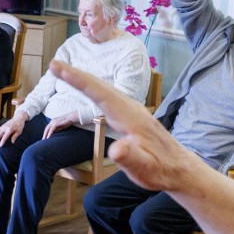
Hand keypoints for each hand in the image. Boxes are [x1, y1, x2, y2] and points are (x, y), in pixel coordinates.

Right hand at [0, 115, 26, 145]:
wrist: (18, 118)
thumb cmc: (20, 125)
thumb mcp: (19, 131)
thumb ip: (15, 136)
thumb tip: (12, 142)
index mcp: (10, 129)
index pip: (5, 136)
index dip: (2, 141)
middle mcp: (5, 128)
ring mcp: (3, 127)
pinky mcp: (2, 126)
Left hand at [42, 112, 77, 138]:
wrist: (71, 118)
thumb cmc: (67, 122)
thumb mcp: (61, 126)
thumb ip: (57, 129)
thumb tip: (53, 133)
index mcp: (53, 121)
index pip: (48, 127)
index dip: (46, 132)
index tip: (45, 137)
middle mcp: (52, 121)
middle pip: (46, 128)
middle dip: (44, 134)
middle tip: (42, 140)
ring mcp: (53, 121)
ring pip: (47, 129)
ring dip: (45, 134)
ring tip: (44, 140)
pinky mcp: (56, 123)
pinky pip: (51, 129)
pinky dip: (49, 134)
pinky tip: (48, 137)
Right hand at [49, 61, 207, 193]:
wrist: (179, 168)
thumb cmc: (160, 169)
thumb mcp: (144, 169)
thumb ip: (130, 158)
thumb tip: (116, 149)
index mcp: (130, 117)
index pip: (100, 94)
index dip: (78, 80)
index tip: (59, 68)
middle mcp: (131, 108)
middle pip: (100, 86)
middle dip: (76, 74)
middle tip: (54, 64)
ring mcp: (132, 110)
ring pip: (104, 89)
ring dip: (84, 79)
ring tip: (64, 71)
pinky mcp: (131, 115)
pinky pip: (107, 96)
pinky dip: (93, 88)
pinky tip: (87, 88)